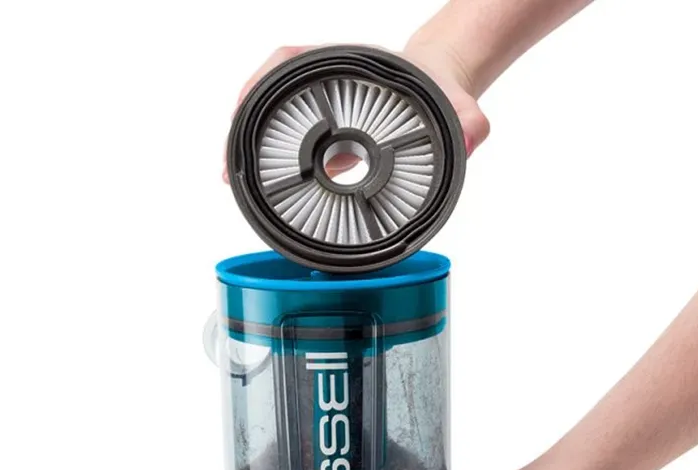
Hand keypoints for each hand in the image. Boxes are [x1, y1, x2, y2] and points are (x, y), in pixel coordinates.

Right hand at [222, 44, 489, 182]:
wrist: (441, 89)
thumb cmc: (445, 94)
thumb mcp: (462, 109)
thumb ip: (470, 122)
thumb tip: (471, 138)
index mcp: (350, 68)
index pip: (289, 62)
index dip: (259, 87)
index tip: (240, 114)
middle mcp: (328, 81)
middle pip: (268, 93)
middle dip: (243, 126)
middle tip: (227, 168)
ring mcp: (323, 103)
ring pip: (271, 114)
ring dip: (249, 142)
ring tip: (231, 177)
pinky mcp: (324, 125)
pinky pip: (286, 133)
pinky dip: (267, 153)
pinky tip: (256, 179)